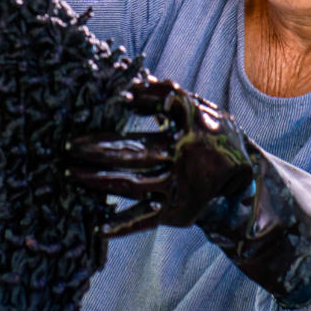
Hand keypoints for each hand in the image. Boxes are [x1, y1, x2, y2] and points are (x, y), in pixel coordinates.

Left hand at [67, 73, 254, 235]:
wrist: (243, 179)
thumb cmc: (209, 134)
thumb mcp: (197, 108)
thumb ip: (165, 95)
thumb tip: (129, 83)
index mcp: (192, 128)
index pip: (156, 113)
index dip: (133, 104)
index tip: (97, 105)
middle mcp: (185, 159)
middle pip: (134, 153)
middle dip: (97, 150)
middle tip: (67, 146)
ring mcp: (179, 188)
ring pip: (132, 185)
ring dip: (97, 181)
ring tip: (70, 174)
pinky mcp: (175, 212)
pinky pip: (144, 220)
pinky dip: (121, 225)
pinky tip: (98, 227)